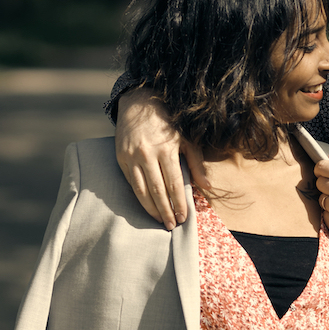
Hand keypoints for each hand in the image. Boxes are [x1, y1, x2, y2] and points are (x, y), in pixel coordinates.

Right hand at [114, 88, 188, 229]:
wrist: (139, 103)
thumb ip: (196, 163)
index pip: (173, 184)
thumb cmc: (167, 122)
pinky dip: (139, 197)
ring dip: (151, 209)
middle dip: (166, 211)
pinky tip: (147, 206)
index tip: (183, 218)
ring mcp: (131, 157)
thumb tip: (207, 186)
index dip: (179, 203)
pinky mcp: (121, 158)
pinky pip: (131, 183)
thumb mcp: (186, 138)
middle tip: (172, 226)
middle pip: (157, 191)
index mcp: (166, 149)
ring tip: (160, 220)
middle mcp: (147, 154)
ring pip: (141, 190)